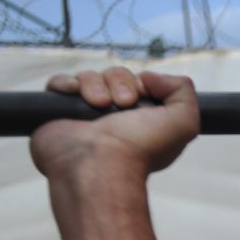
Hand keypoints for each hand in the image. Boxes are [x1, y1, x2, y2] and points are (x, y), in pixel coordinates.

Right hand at [30, 68, 198, 180]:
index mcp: (140, 120)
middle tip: (123, 103)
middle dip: (120, 82)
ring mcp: (83, 114)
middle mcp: (113, 117)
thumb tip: (150, 76)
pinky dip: (66, 84)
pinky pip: (59, 83)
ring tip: (100, 105)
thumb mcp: (184, 122)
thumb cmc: (141, 148)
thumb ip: (183, 90)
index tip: (143, 95)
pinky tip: (74, 95)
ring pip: (88, 76)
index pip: (139, 83)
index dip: (143, 83)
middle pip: (114, 75)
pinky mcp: (55, 113)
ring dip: (95, 84)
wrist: (99, 165)